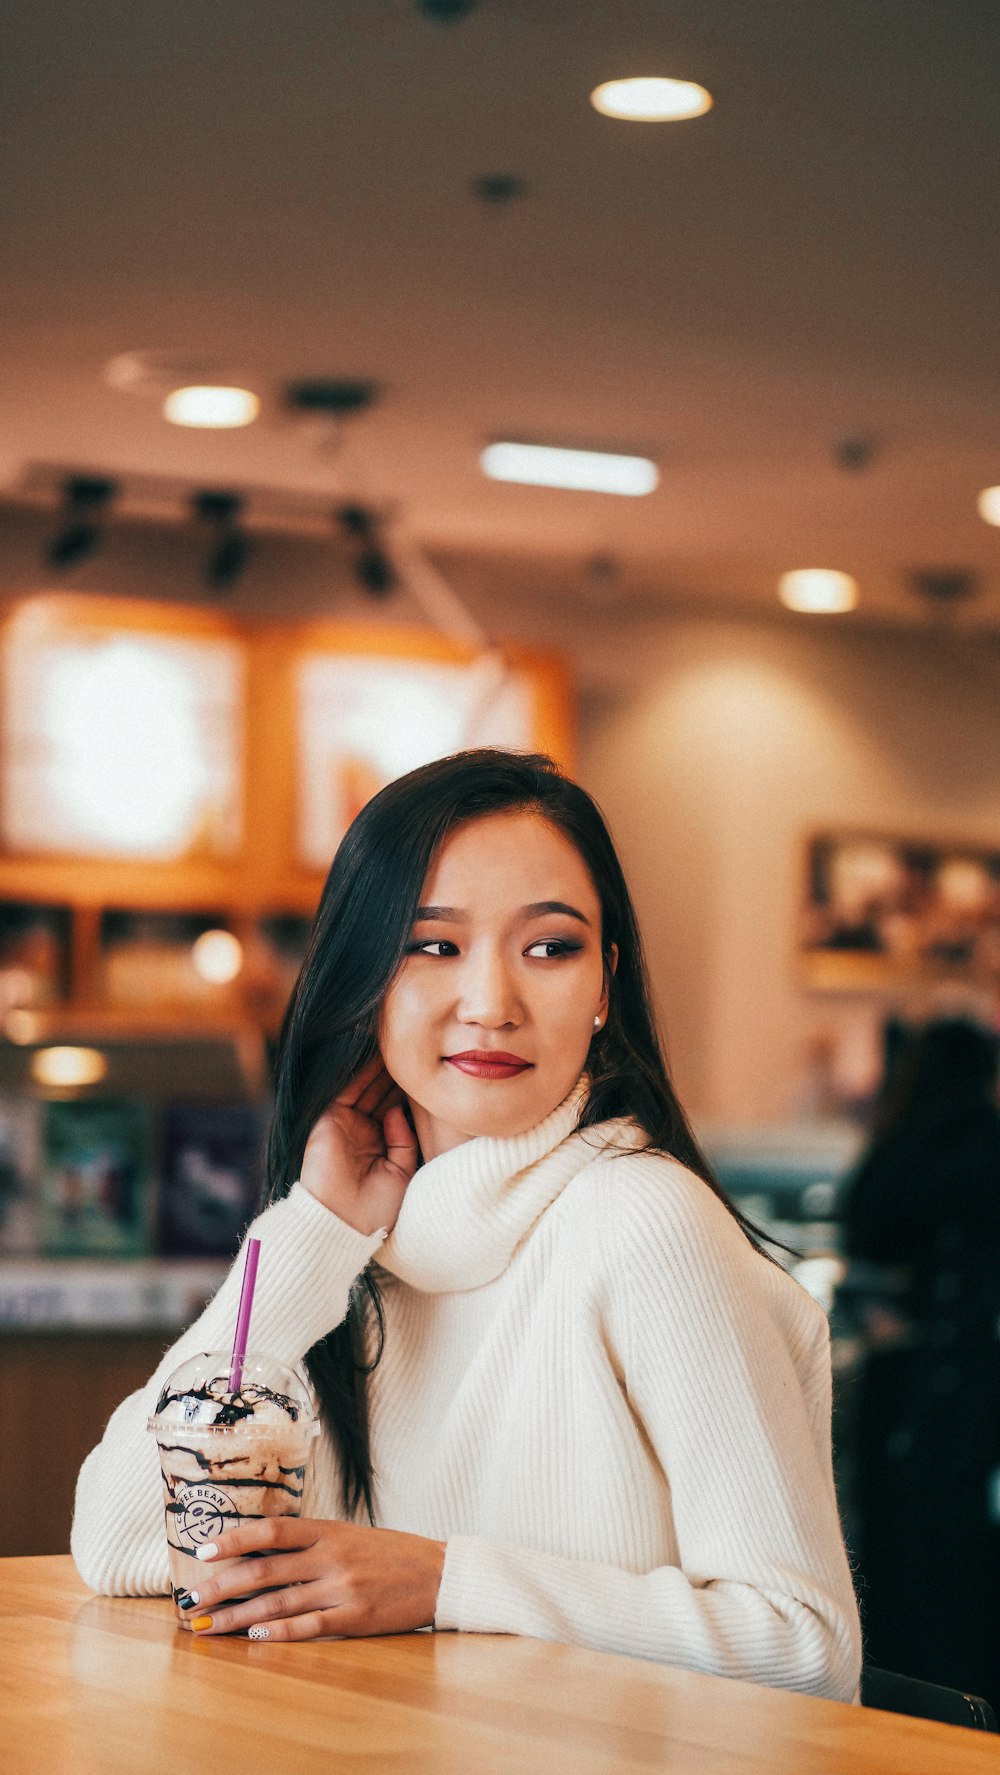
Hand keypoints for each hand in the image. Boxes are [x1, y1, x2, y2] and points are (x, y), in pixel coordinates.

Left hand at [178, 1517, 446, 1641]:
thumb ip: (312, 1541)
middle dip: (222, 1586)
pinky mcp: (354, 1618)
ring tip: (210, 1626)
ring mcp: (342, 1588)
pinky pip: (309, 1626)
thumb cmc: (391, 1553)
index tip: (204, 1550)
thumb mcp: (350, 1534)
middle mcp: (331, 1556)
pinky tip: (255, 1635)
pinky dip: (278, 1631)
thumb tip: (263, 1549)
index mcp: (329, 1530)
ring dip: (238, 1616)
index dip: (235, 1539)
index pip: (272, 1530)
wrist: (438, 1573)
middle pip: (265, 1570)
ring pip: (278, 1602)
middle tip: (191, 1600)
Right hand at [299, 1057, 418, 1233]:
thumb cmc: (375, 1210)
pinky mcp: (329, 1120)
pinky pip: (346, 1089)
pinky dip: (358, 1071)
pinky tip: (375, 1053)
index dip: (410, 1088)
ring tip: (397, 1042)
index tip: (428, 1067)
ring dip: (380, 1065)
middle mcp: (363, 1130)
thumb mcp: (401, 1173)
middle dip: (397, 1070)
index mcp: (381, 1143)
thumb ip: (404, 1141)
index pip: (396, 1106)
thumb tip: (397, 1111)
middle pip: (380, 1091)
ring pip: (364, 1086)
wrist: (343, 1225)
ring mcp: (345, 1123)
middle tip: (414, 1045)